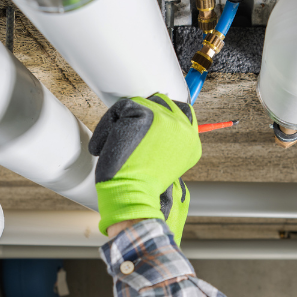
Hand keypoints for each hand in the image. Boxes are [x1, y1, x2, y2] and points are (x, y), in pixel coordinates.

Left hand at [90, 94, 199, 240]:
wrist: (133, 195)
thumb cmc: (142, 185)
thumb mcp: (163, 164)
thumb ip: (165, 142)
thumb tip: (152, 125)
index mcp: (191, 140)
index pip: (182, 111)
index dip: (159, 115)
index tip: (143, 128)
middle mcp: (183, 127)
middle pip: (159, 101)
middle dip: (140, 114)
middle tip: (125, 136)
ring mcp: (165, 119)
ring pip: (137, 105)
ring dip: (121, 123)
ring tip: (116, 147)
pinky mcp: (144, 115)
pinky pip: (119, 109)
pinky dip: (106, 128)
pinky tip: (105, 147)